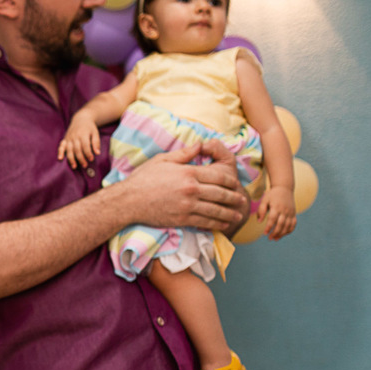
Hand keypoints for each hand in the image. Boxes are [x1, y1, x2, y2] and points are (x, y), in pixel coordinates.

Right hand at [57, 113, 100, 168]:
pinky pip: (61, 146)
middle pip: (77, 149)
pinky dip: (60, 152)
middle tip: (85, 165)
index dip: (88, 153)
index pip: (85, 146)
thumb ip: (96, 143)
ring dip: (71, 159)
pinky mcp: (65, 139)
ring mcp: (69, 138)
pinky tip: (60, 158)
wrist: (81, 119)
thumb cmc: (89, 127)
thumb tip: (97, 153)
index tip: (91, 159)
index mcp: (83, 134)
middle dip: (81, 158)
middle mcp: (75, 137)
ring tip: (74, 166)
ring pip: (69, 150)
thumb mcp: (95, 133)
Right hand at [126, 142, 246, 230]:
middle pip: (221, 193)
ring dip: (229, 213)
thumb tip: (200, 145)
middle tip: (242, 200)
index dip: (230, 180)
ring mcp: (187, 206)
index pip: (218, 176)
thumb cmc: (143, 179)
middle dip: (234, 197)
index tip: (235, 183)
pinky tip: (222, 224)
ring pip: (216, 210)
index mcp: (188, 172)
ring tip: (237, 215)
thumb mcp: (162, 160)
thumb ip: (184, 153)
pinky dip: (216, 223)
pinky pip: (204, 221)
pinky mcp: (182, 219)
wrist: (128, 201)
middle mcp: (191, 189)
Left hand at [257, 184, 296, 239]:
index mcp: (276, 207)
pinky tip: (283, 234)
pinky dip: (289, 230)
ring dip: (282, 233)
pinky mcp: (294, 214)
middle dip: (275, 232)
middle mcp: (285, 210)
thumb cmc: (272, 195)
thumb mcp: (264, 200)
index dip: (269, 227)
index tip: (265, 233)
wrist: (285, 188)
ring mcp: (290, 212)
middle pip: (281, 224)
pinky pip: (293, 224)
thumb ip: (261, 210)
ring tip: (275, 239)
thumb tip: (259, 222)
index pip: (273, 219)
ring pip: (288, 226)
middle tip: (269, 238)